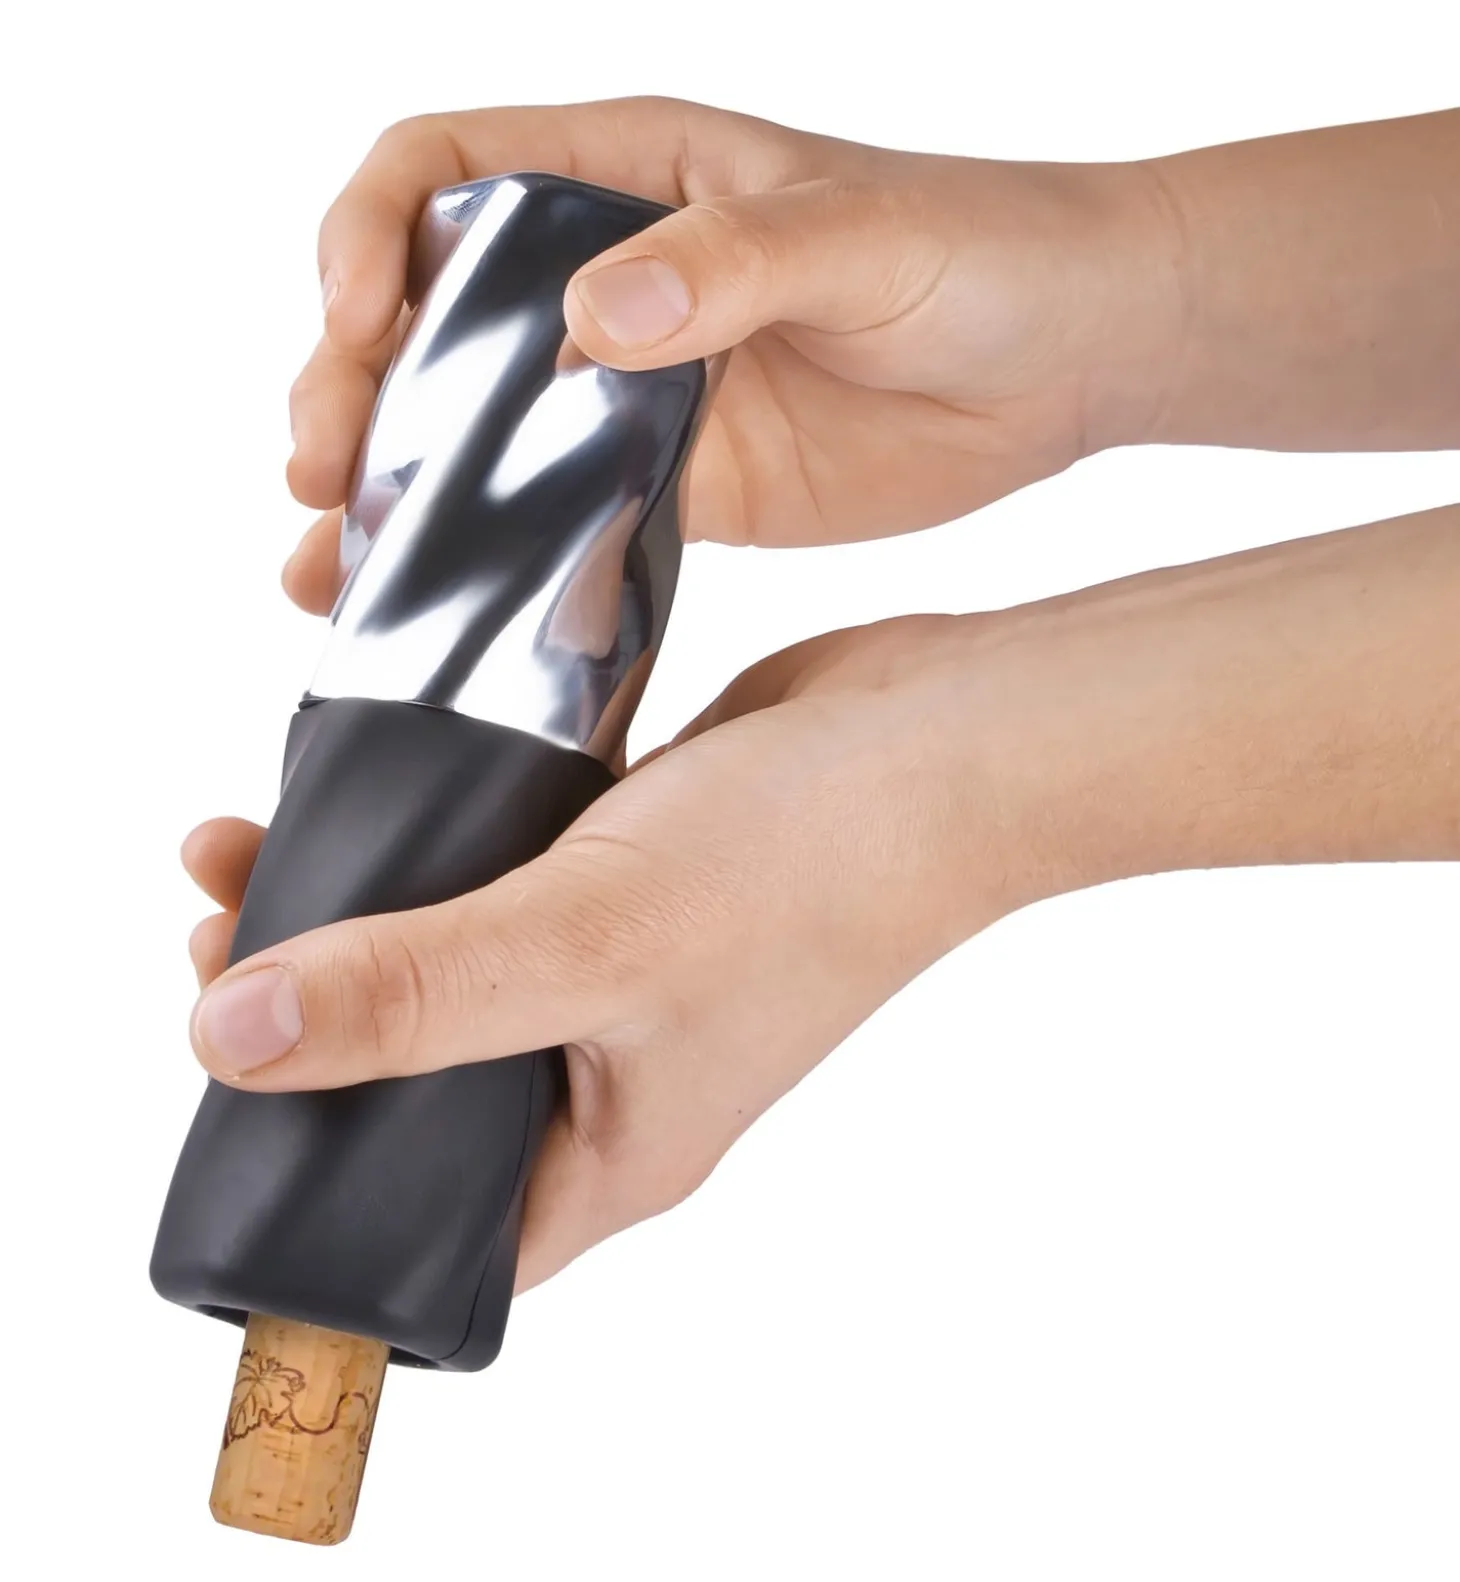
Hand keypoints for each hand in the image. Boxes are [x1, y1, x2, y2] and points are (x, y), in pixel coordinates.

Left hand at [183, 614, 1022, 1289]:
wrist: (943, 738)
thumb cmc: (813, 865)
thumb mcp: (588, 943)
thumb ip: (413, 995)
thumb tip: (228, 1038)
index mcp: (611, 1152)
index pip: (426, 1229)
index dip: (313, 1184)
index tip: (224, 1082)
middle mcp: (610, 1077)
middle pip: (415, 1083)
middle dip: (304, 1018)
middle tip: (216, 925)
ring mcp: (623, 975)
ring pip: (450, 972)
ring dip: (354, 920)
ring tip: (255, 839)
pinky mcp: (630, 881)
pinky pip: (501, 887)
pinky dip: (430, 854)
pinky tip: (371, 792)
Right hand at [282, 97, 1178, 611]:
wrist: (1068, 358)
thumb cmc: (981, 246)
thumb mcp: (859, 232)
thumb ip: (727, 263)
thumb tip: (591, 316)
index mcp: (632, 173)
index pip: (446, 171)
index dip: (372, 233)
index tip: (356, 318)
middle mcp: (611, 279)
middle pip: (429, 320)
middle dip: (353, 387)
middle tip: (320, 469)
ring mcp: (636, 392)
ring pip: (478, 436)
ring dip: (396, 494)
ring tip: (329, 565)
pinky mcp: (678, 488)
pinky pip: (563, 523)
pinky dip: (497, 563)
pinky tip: (439, 612)